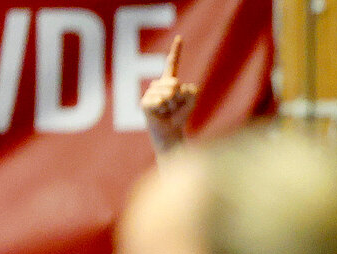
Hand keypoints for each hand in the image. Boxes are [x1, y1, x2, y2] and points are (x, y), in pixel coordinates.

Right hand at [141, 35, 197, 152]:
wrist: (170, 133)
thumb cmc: (179, 117)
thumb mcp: (190, 104)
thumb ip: (191, 93)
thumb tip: (178, 86)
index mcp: (169, 82)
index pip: (172, 64)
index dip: (176, 51)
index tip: (180, 37)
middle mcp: (158, 84)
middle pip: (175, 84)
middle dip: (180, 98)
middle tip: (174, 107)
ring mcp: (150, 93)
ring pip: (168, 94)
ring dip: (172, 106)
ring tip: (167, 112)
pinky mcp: (145, 103)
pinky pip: (160, 101)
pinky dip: (164, 110)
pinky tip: (160, 114)